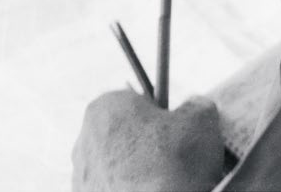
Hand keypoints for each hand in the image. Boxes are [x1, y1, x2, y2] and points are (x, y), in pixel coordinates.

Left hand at [72, 90, 223, 191]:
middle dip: (141, 141)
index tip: (172, 125)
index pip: (130, 98)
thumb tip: (192, 109)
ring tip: (162, 181)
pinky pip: (110, 189)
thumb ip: (193, 105)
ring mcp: (79, 179)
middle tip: (170, 154)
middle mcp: (83, 141)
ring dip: (132, 170)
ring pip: (113, 165)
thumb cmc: (175, 161)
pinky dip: (127, 190)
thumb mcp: (201, 117)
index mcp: (105, 108)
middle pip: (119, 132)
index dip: (154, 111)